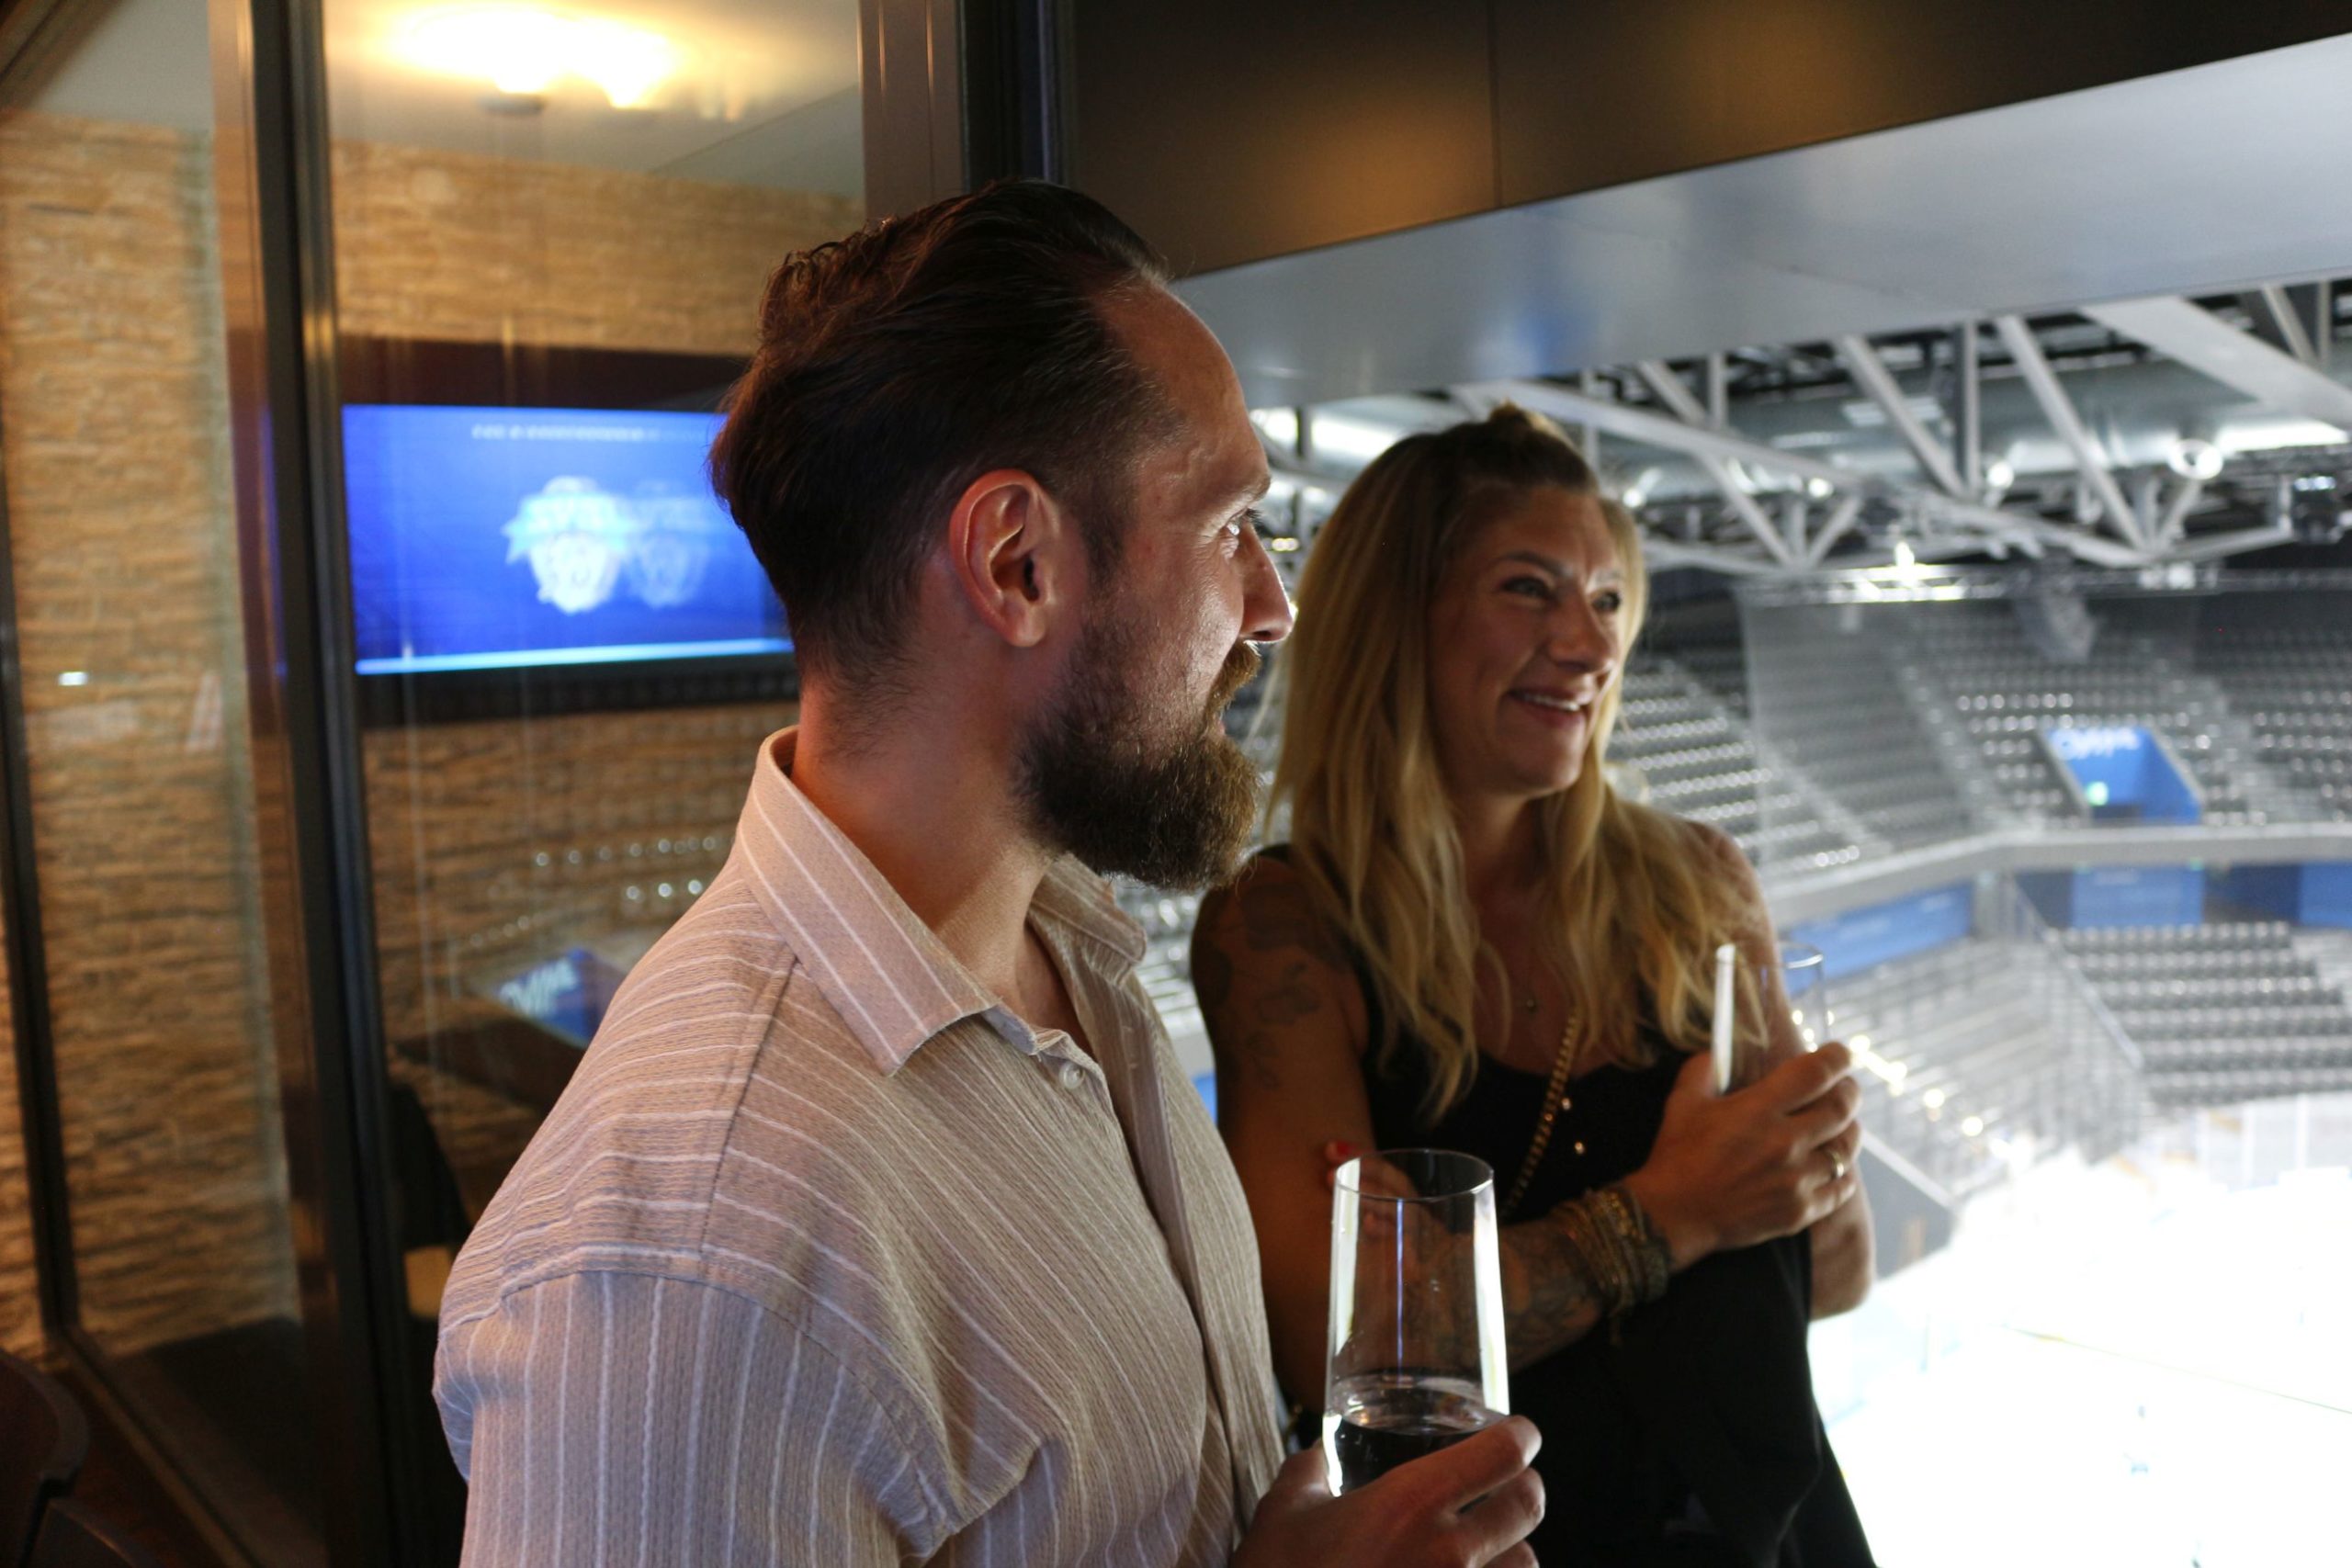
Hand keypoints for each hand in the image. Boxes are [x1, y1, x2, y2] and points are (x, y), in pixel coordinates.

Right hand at [1235, 1416, 1544, 1567]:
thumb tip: (1317, 1455)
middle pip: (1528, 1506)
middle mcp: (1450, 1552)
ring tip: (1490, 1545)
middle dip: (1524, 1487)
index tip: (1519, 1433)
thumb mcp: (1283, 1516)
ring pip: (1526, 1564)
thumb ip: (1307, 1474)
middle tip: (1508, 1482)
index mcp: (1411, 1503)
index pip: (1502, 1455)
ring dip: (1513, 1549)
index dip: (1521, 1436)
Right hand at [1621, 1043, 1861, 1269]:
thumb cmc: (1677, 1156)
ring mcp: (1797, 1180)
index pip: (1815, 1074)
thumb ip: (1703, 1070)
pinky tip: (1836, 1168)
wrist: (1674, 1216)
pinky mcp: (1800, 1211)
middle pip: (1841, 1109)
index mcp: (1759, 1110)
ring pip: (1846, 1149)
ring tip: (1844, 1125)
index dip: (1837, 1058)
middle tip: (1847, 1087)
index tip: (1841, 1053)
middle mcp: (1785, 1142)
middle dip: (1850, 1091)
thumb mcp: (1682, 1103)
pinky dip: (1844, 1175)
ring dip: (1849, 1131)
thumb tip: (1717, 1050)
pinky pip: (1841, 1189)